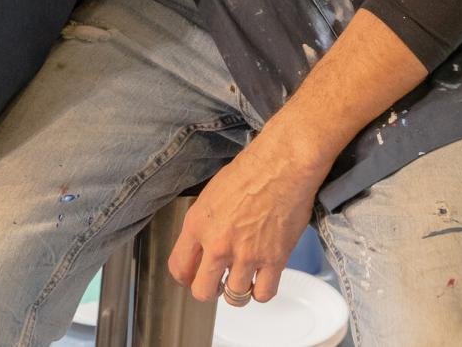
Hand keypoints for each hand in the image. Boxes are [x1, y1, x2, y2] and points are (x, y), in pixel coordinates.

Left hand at [168, 125, 324, 305]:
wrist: (282, 164)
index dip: (185, 276)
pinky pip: (263, 294)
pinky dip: (262, 291)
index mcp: (198, 223)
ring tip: (243, 276)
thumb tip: (203, 246)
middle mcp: (218, 243)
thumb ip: (204, 224)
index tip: (192, 276)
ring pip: (234, 297)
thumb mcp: (212, 193)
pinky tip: (262, 278)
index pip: (179, 267)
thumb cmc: (250, 169)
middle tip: (217, 281)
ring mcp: (246, 254)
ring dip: (238, 289)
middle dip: (209, 289)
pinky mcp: (273, 259)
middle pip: (202, 291)